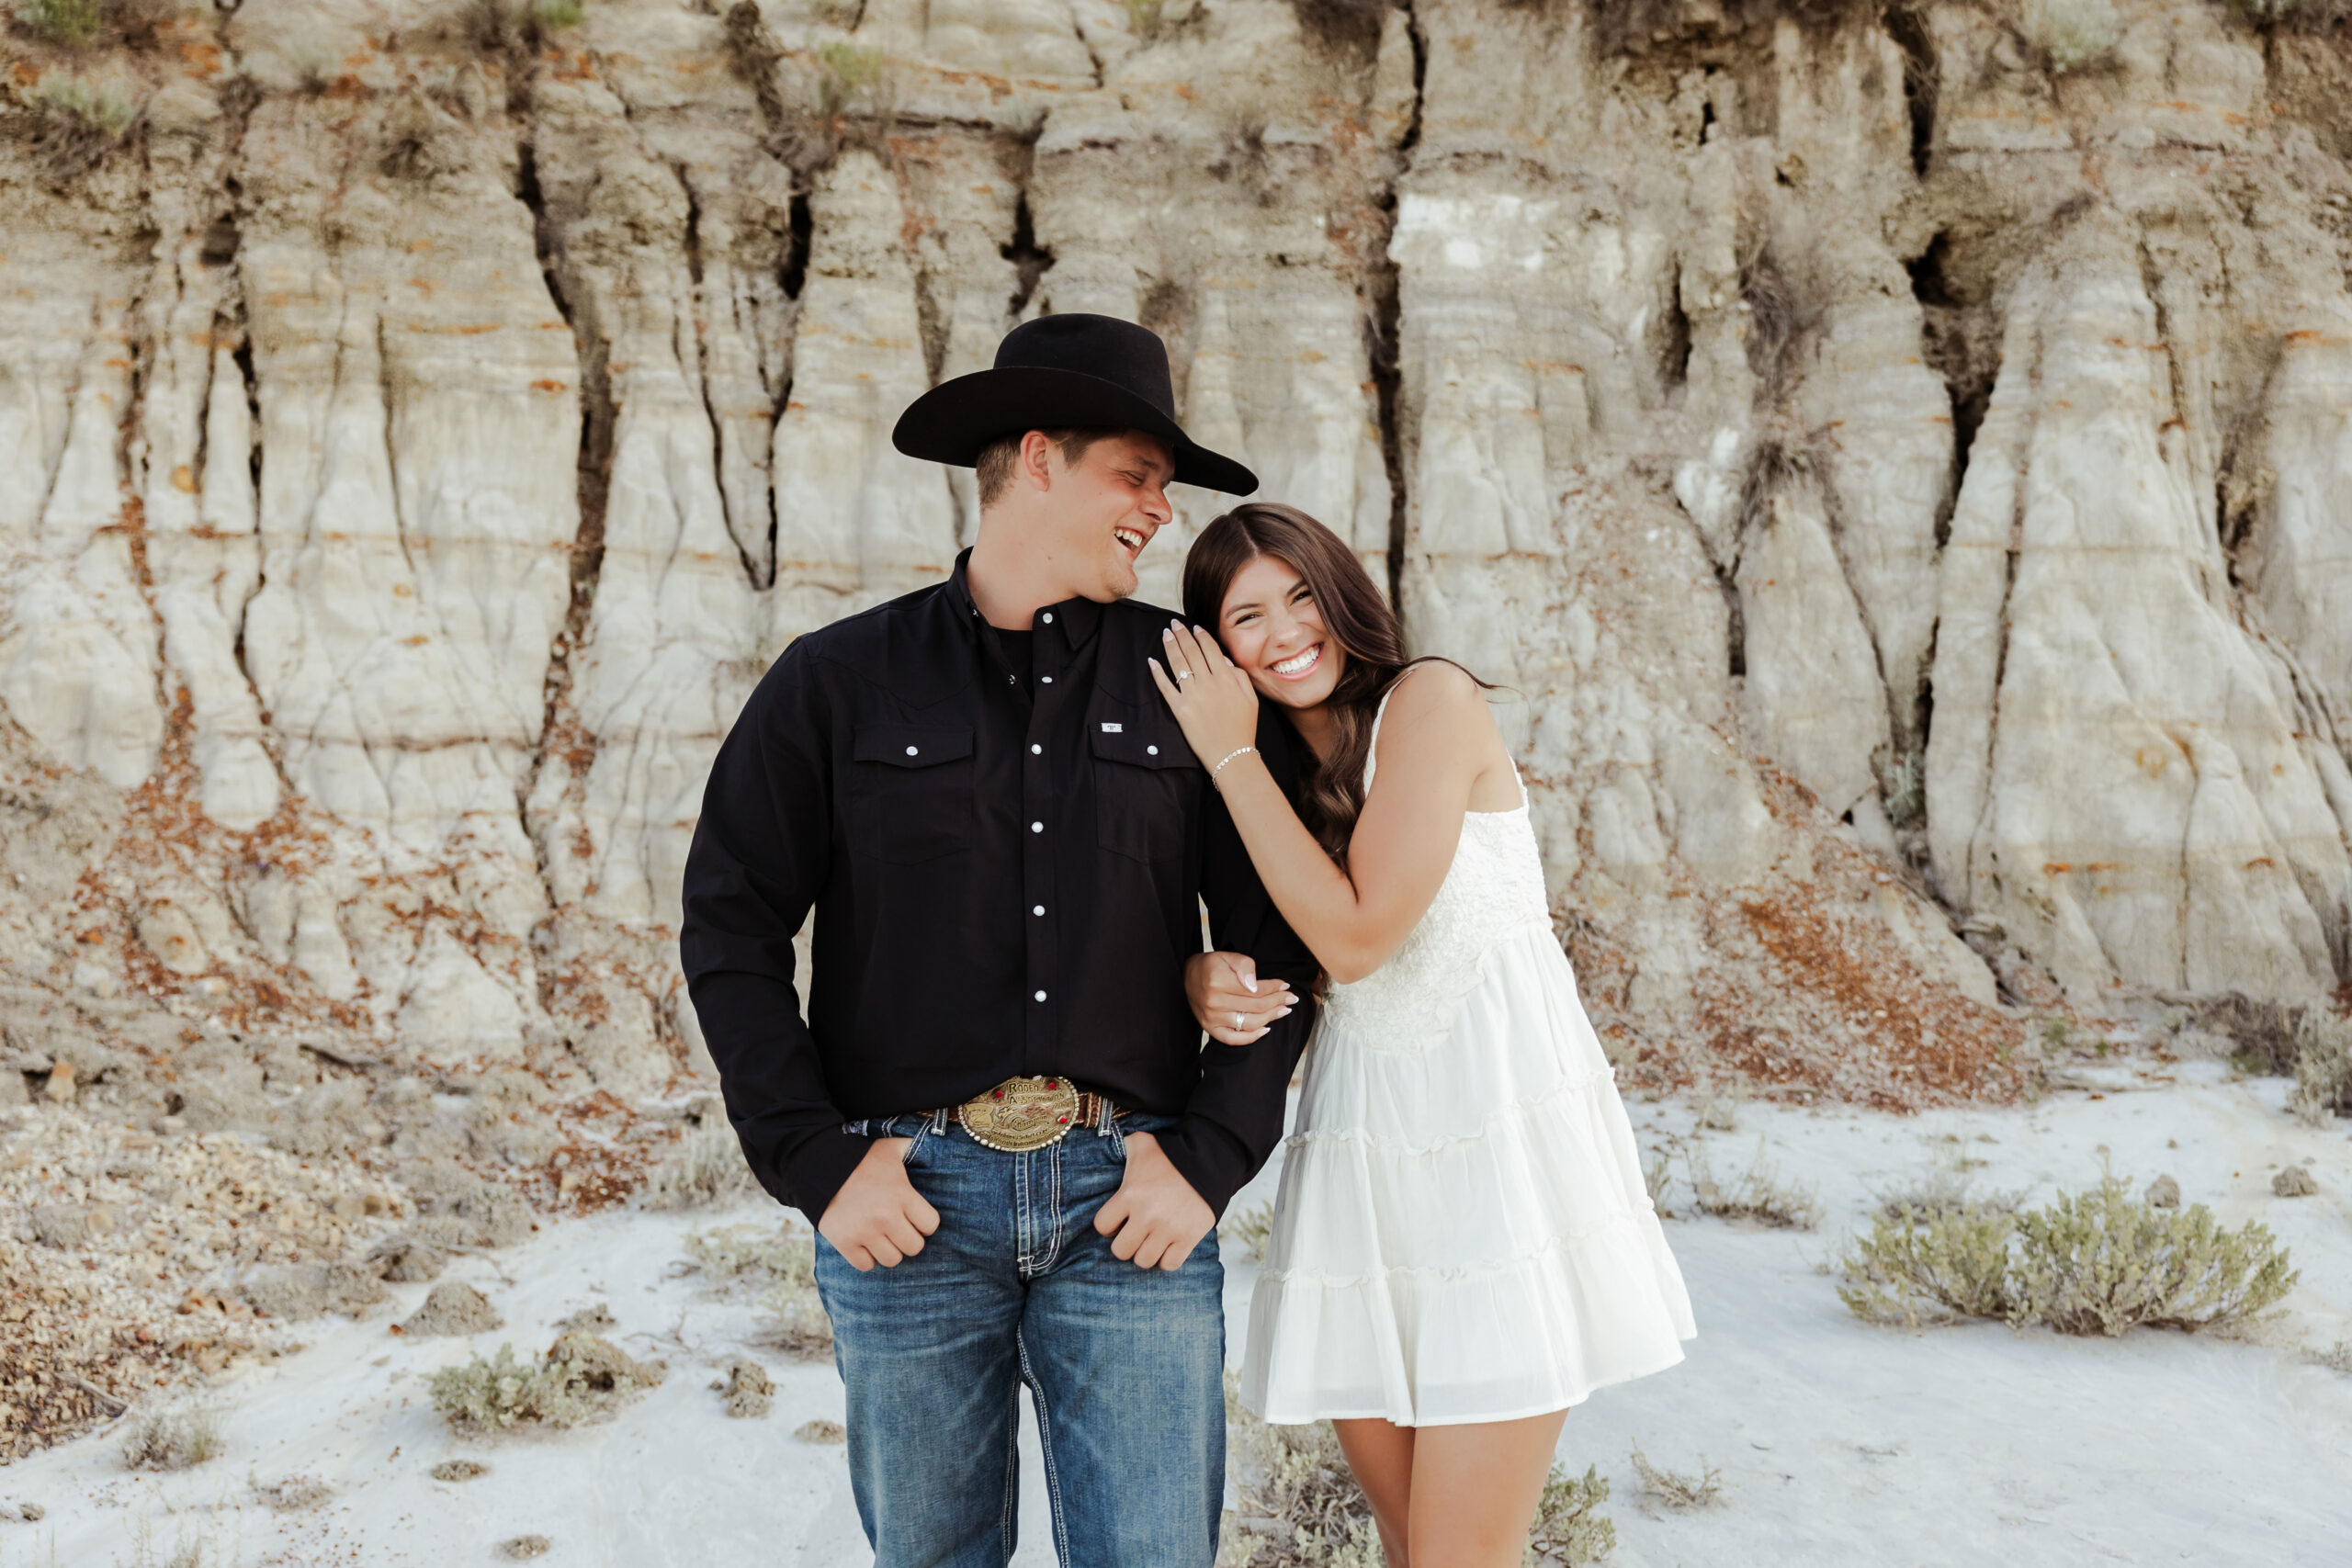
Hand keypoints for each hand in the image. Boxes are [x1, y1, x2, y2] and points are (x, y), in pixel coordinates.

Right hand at [817, 1137, 940, 1271]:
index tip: (915, 1217)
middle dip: (908, 1238)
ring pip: (892, 1260)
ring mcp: (865, 1232)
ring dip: (888, 1250)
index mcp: (901, 1194)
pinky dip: (866, 1257)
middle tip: (898, 1228)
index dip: (925, 1222)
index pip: (930, 1224)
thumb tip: (932, 1143)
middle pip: (914, 1247)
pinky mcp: (845, 1243)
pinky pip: (866, 1265)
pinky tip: (864, 1243)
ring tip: (881, 1236)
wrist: (818, 1166)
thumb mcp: (890, 1148)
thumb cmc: (860, 1158)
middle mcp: (886, 1216)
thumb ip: (912, 1148)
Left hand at [1093, 1132, 1214, 1269]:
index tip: (1117, 1222)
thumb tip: (1114, 1144)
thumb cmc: (1172, 1152)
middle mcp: (1146, 1215)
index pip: (1102, 1226)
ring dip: (1145, 1253)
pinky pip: (1169, 1264)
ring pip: (1143, 1261)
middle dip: (1125, 1243)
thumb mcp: (1142, 1143)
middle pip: (1121, 1251)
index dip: (1108, 1226)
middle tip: (1134, 1234)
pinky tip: (1168, 1247)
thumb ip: (1124, 1147)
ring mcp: (1168, 1229)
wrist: (1210, 1160)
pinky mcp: (1188, 1238)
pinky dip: (1167, 1259)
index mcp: (1130, 1194)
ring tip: (1150, 1241)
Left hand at [1148, 621, 1257, 769]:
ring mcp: (1192, 695)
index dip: (1201, 636)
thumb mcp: (1251, 699)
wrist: (1232, 754)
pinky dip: (1158, 673)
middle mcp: (1208, 683)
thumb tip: (1225, 660)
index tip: (1194, 627)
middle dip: (1182, 635)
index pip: (1211, 649)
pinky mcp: (1180, 709)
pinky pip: (1166, 687)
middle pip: (1191, 652)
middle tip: (1174, 624)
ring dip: (1170, 646)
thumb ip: (1240, 676)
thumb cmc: (1244, 728)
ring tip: (1166, 634)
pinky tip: (1152, 661)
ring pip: (1178, 664)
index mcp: (1226, 678)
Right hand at [1184, 950, 1296, 1045]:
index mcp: (1219, 982)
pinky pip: (1233, 1039)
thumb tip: (1255, 986)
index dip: (1275, 988)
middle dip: (1278, 1002)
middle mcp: (1214, 1002)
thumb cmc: (1211, 965)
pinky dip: (1251, 1038)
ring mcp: (1211, 1018)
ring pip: (1249, 1023)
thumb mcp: (1228, 956)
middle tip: (1291, 998)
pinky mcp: (1209, 1028)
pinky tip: (1265, 1030)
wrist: (1187, 976)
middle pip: (1257, 1007)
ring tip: (1283, 1011)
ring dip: (1271, 1018)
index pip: (1257, 990)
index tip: (1285, 985)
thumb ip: (1245, 966)